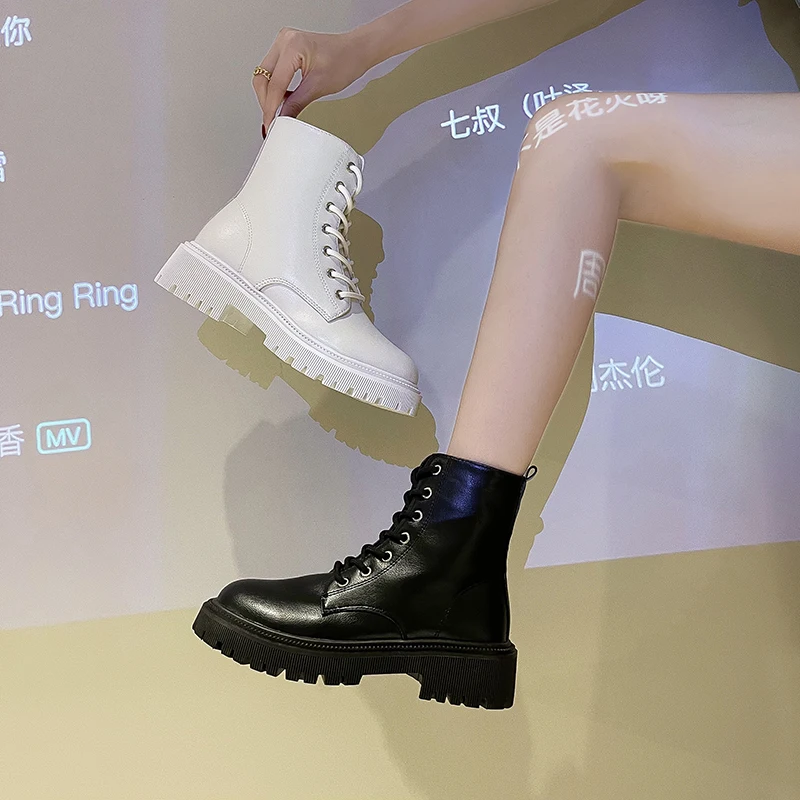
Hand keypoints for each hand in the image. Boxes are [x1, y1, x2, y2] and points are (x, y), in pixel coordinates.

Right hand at [254, 27, 375, 133]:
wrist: (355, 50)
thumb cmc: (345, 60)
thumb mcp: (319, 87)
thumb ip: (296, 104)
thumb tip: (281, 118)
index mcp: (292, 45)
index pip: (275, 84)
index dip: (271, 108)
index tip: (270, 124)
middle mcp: (284, 40)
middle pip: (263, 78)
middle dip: (266, 102)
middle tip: (271, 121)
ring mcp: (283, 42)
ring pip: (265, 75)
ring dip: (269, 96)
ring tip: (277, 112)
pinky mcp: (285, 48)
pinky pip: (273, 71)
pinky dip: (275, 88)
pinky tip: (282, 101)